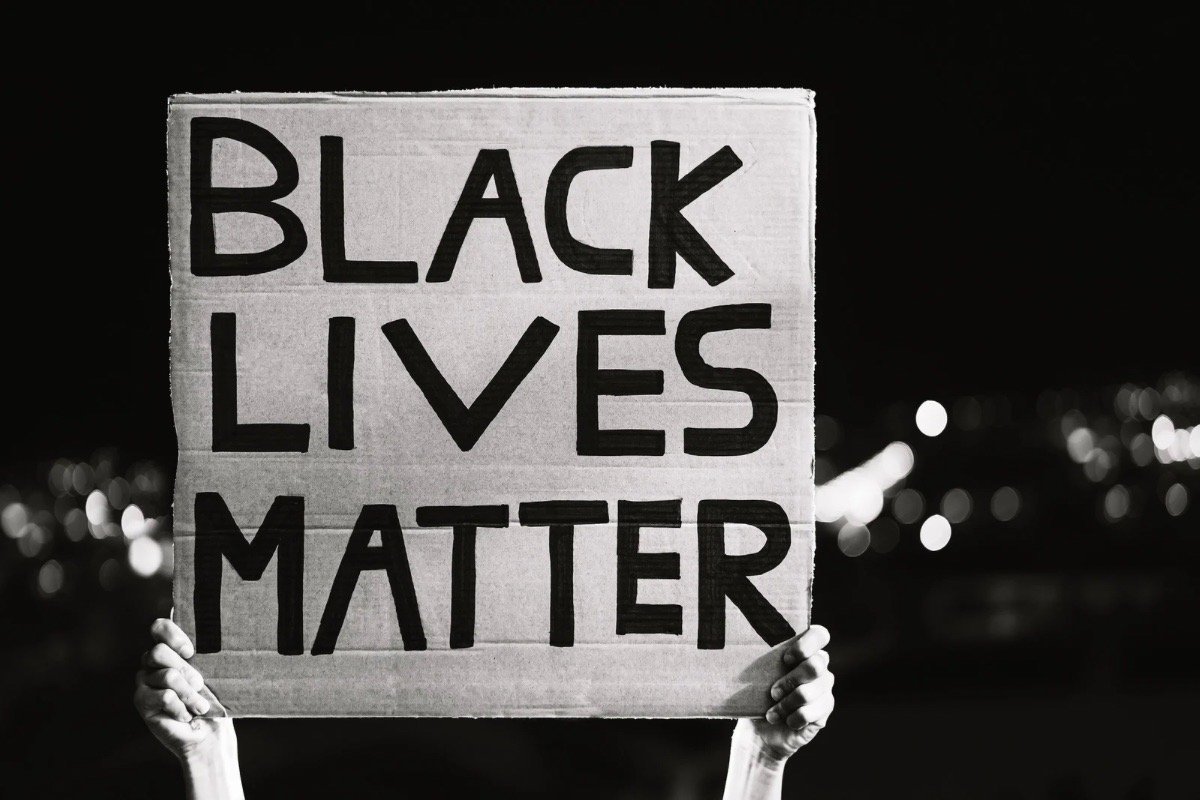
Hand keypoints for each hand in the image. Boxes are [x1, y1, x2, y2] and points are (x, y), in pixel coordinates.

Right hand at [134, 617, 232, 761]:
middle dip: (186, 670)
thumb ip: (204, 645)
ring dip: (189, 693)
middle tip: (200, 684)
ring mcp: (144, 680)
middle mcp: (152, 661)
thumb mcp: (213, 668)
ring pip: (166, 675)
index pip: (159, 627)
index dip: (173, 635)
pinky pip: (163, 696)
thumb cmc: (214, 697)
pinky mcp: (141, 701)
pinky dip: (181, 707)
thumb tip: (197, 613)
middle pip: (159, 651)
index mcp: (170, 648)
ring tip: (200, 707)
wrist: (209, 733)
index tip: (191, 651)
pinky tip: (186, 715)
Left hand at [742, 625, 834, 760]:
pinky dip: (793, 718)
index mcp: (803, 649)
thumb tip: (746, 646)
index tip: (785, 659)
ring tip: (772, 713)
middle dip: (790, 681)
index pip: (819, 635)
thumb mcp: (756, 675)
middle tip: (773, 692)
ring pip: (809, 692)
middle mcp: (819, 665)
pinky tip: (786, 720)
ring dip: (785, 704)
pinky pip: (811, 712)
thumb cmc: (757, 695)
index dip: (805, 645)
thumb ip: (761, 659)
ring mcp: (824, 687)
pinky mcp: (825, 708)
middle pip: (815, 665)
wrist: (761, 729)